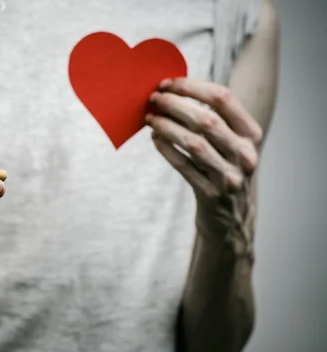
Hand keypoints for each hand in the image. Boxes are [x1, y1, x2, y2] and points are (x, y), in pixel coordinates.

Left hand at [146, 78, 262, 240]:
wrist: (229, 218)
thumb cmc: (221, 171)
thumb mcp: (228, 146)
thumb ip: (211, 121)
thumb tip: (171, 92)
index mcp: (251, 134)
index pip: (223, 98)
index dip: (192, 87)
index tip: (167, 83)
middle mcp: (245, 154)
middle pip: (207, 119)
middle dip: (176, 105)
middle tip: (153, 99)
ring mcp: (230, 176)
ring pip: (194, 143)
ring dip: (168, 126)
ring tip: (149, 118)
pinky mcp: (212, 195)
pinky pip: (184, 166)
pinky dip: (167, 150)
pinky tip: (155, 139)